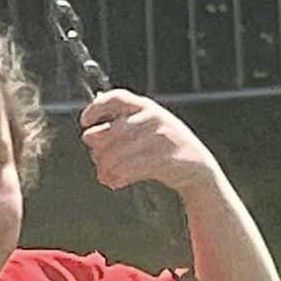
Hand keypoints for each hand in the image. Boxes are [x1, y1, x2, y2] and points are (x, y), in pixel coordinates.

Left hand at [80, 91, 221, 198]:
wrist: (196, 167)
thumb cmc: (163, 149)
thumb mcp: (142, 132)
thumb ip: (117, 132)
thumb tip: (88, 137)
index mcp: (145, 106)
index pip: (116, 98)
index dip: (96, 108)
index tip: (84, 123)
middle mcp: (153, 117)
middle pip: (114, 131)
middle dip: (100, 150)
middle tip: (96, 163)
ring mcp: (161, 137)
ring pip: (120, 152)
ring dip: (107, 168)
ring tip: (104, 177)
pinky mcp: (166, 158)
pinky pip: (133, 168)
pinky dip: (120, 177)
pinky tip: (115, 183)